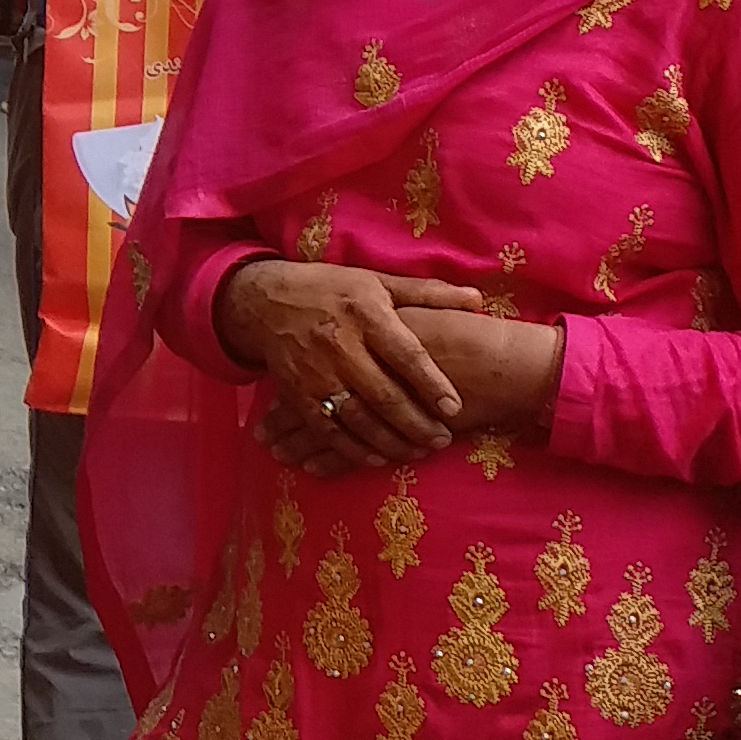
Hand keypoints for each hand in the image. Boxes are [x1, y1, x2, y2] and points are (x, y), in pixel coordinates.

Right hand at [216, 256, 491, 463]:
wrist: (264, 301)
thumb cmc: (331, 290)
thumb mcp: (377, 282)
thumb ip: (427, 293)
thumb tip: (476, 298)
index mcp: (365, 314)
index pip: (405, 354)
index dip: (431, 384)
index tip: (454, 408)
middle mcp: (340, 344)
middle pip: (384, 394)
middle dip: (416, 423)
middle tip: (441, 440)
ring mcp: (315, 372)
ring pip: (358, 417)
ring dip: (390, 441)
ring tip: (418, 452)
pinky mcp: (296, 392)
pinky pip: (328, 429)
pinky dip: (353, 448)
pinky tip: (378, 457)